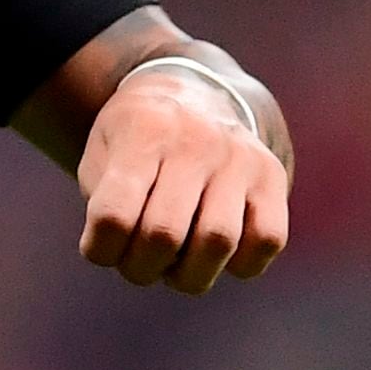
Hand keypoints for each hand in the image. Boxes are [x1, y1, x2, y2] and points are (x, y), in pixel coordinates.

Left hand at [76, 64, 290, 294]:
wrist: (197, 94)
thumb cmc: (137, 142)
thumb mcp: (102, 156)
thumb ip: (104, 206)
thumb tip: (128, 255)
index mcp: (143, 131)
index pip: (113, 216)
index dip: (99, 250)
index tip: (100, 247)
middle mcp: (195, 140)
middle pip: (164, 235)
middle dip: (142, 269)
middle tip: (139, 262)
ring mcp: (239, 157)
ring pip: (218, 242)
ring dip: (189, 275)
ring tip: (176, 265)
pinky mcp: (271, 175)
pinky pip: (267, 239)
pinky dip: (240, 264)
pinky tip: (219, 255)